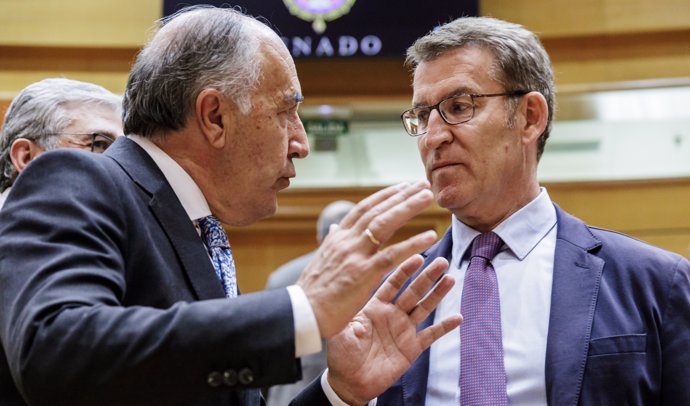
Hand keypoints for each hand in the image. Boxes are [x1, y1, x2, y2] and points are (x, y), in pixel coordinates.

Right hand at [297, 181, 437, 337]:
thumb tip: (334, 228)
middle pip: (377, 210)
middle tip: (422, 184)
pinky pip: (392, 255)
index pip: (363, 208)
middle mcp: (346, 241)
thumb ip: (332, 243)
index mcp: (337, 238)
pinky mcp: (363, 274)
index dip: (384, 196)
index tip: (402, 186)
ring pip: (385, 224)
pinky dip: (412, 243)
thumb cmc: (312, 292)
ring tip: (428, 197)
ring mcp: (354, 256)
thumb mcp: (321, 261)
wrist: (301, 313)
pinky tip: (430, 236)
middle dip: (401, 195)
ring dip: (408, 207)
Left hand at [325, 255, 460, 404]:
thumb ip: (349, 321)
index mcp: (374, 307)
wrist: (350, 382)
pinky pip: (431, 335)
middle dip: (427, 276)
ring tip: (450, 279)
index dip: (404, 271)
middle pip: (413, 291)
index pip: (392, 284)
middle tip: (441, 261)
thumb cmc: (341, 355)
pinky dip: (444, 327)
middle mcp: (392, 314)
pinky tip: (458, 317)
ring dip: (438, 294)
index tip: (417, 256)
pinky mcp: (412, 348)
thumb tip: (354, 312)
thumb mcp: (340, 334)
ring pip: (424, 308)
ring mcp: (403, 330)